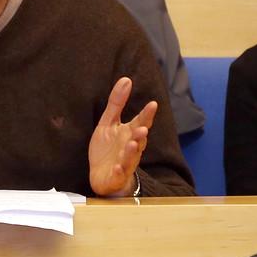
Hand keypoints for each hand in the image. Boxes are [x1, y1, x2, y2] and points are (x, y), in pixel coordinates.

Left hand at [88, 77, 154, 196]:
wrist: (103, 176)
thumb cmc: (108, 148)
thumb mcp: (108, 123)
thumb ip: (117, 103)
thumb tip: (126, 79)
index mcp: (129, 134)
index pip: (141, 122)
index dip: (146, 115)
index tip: (153, 104)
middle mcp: (130, 148)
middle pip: (138, 140)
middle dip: (141, 135)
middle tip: (142, 128)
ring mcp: (124, 163)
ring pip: (131, 157)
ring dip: (132, 151)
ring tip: (132, 144)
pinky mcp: (116, 176)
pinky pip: (119, 174)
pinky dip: (119, 171)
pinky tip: (117, 167)